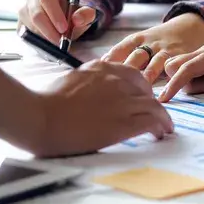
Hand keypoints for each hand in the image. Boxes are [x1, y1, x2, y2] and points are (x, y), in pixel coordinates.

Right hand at [18, 0, 97, 43]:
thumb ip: (86, 14)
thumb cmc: (71, 12)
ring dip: (44, 36)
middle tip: (61, 42)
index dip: (55, 15)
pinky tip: (47, 40)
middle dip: (49, 30)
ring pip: (30, 25)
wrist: (62, 17)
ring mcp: (22, 7)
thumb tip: (77, 19)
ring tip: (57, 40)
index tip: (64, 29)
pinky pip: (25, 33)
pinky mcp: (19, 21)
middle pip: (36, 13)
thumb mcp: (83, 12)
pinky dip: (37, 40)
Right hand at [30, 60, 173, 157]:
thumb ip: (86, 83)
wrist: (38, 117)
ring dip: (162, 118)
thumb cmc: (44, 103)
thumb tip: (90, 93)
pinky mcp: (123, 122)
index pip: (130, 74)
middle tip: (154, 114)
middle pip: (145, 89)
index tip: (140, 97)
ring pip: (154, 106)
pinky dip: (160, 128)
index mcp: (100, 68)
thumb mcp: (69, 81)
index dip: (139, 88)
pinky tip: (160, 135)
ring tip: (165, 127)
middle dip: (151, 101)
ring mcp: (121, 101)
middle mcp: (115, 81)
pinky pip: (152, 122)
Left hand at [102, 14, 203, 83]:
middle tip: (115, 85)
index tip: (100, 72)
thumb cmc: (159, 40)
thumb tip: (103, 70)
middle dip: (126, 70)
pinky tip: (163, 96)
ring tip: (139, 92)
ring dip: (146, 77)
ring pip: (154, 64)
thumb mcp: (143, 41)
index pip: (121, 48)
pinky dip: (168, 82)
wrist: (190, 27)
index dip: (111, 60)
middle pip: (136, 57)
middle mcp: (151, 43)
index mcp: (138, 38)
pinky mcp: (181, 57)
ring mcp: (166, 50)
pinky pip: (173, 69)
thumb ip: (126, 54)